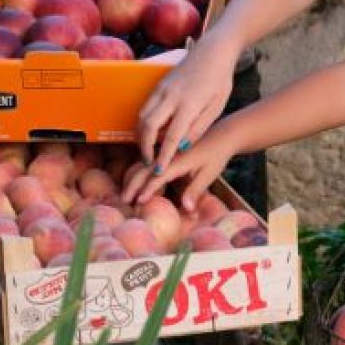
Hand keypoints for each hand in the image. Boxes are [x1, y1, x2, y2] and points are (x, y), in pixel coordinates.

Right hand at [122, 123, 237, 209]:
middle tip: (123, 200)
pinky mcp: (165, 149)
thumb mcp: (209, 174)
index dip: (147, 189)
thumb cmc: (217, 155)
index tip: (138, 201)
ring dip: (132, 177)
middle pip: (144, 167)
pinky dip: (138, 171)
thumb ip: (195, 191)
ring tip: (125, 193)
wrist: (221, 133)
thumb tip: (187, 211)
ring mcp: (165, 150)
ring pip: (142, 162)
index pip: (158, 175)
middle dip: (132, 183)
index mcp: (178, 159)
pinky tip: (135, 181)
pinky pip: (147, 159)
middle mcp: (168, 153)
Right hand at [136, 37, 236, 171]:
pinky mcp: (158, 84)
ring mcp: (162, 88)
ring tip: (148, 150)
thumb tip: (183, 146)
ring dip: (141, 136)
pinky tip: (151, 133)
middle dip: (144, 148)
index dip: (164, 156)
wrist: (212, 49)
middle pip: (148, 127)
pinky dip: (143, 123)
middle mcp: (171, 96)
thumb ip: (200, 126)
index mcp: (190, 103)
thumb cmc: (220, 79)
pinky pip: (145, 107)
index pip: (172, 136)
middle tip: (148, 162)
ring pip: (142, 116)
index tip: (159, 171)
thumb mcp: (217, 105)